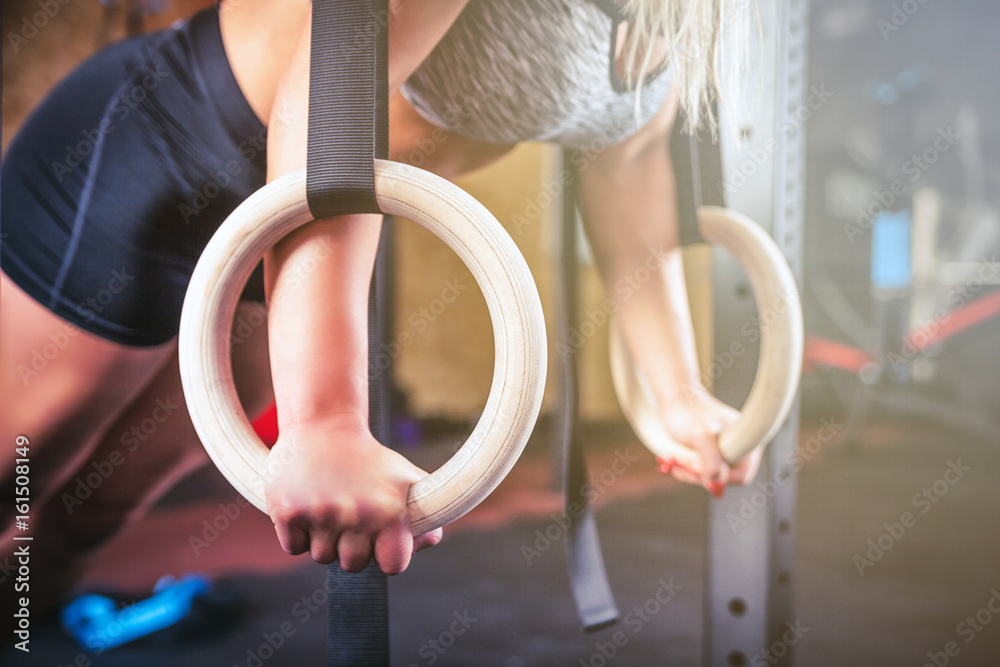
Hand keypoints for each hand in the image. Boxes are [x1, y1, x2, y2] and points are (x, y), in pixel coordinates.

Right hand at [262, 415, 441, 573]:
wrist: (323, 425)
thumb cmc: (369, 459)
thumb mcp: (406, 478)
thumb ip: (425, 515)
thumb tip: (423, 544)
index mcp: (390, 511)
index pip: (394, 564)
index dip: (388, 555)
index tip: (382, 540)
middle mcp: (356, 514)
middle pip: (353, 564)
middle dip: (352, 546)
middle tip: (351, 514)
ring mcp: (320, 513)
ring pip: (322, 556)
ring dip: (325, 538)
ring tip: (330, 504)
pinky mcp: (287, 511)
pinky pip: (294, 547)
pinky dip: (299, 533)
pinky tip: (308, 504)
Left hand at [654, 384, 762, 495]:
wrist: (675, 399)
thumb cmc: (688, 414)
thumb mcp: (701, 437)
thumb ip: (711, 461)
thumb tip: (717, 485)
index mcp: (748, 441)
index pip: (741, 476)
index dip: (717, 476)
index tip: (695, 466)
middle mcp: (741, 447)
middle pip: (723, 478)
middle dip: (698, 474)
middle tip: (678, 463)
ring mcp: (727, 450)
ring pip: (710, 476)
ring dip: (690, 472)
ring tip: (673, 459)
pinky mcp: (714, 452)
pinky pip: (703, 471)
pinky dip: (687, 469)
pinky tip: (673, 461)